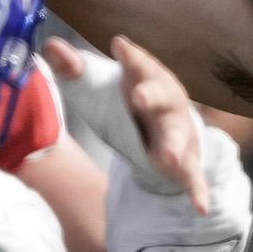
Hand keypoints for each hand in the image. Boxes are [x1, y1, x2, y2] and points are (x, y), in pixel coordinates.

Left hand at [44, 35, 208, 210]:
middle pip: (162, 96)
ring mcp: (178, 132)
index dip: (130, 56)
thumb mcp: (97, 83)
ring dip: (174, 147)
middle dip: (152, 97)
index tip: (118, 44)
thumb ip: (74, 67)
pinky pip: (194, 177)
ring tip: (168, 158)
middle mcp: (167, 102)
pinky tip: (201, 206)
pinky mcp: (186, 162)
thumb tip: (51, 46)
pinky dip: (198, 190)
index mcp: (147, 78)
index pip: (138, 64)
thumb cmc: (126, 98)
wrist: (160, 126)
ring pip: (179, 137)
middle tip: (138, 98)